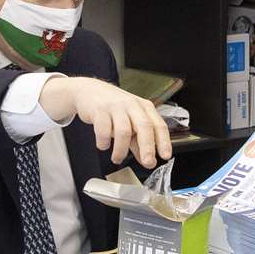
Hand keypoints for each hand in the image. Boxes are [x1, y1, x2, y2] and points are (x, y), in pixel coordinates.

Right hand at [44, 77, 171, 167]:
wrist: (88, 90)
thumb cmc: (113, 107)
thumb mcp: (130, 122)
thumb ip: (138, 143)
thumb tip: (148, 161)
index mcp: (144, 108)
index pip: (159, 125)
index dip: (164, 141)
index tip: (165, 155)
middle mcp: (132, 105)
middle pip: (144, 127)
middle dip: (147, 147)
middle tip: (147, 162)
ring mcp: (116, 106)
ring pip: (123, 131)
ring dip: (121, 150)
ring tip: (117, 158)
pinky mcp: (99, 110)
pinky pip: (103, 129)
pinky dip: (104, 142)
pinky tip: (103, 145)